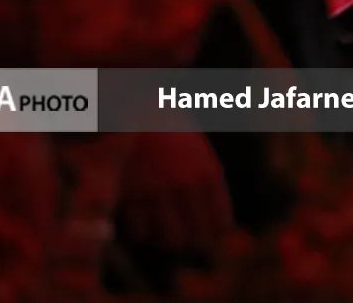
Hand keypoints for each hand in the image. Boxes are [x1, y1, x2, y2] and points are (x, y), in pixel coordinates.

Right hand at [117, 129, 231, 258]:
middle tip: (186, 242)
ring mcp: (160, 193)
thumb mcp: (198, 150)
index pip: (220, 221)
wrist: (135, 108)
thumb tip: (213, 215)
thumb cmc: (168, 128)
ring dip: (166, 242)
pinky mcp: (133, 196)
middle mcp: (187, 187)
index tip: (212, 238)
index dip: (216, 235)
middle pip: (196, 237)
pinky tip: (142, 225)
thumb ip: (205, 179)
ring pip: (169, 241)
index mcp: (208, 174)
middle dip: (192, 243)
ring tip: (163, 235)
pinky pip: (140, 233)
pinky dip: (142, 235)